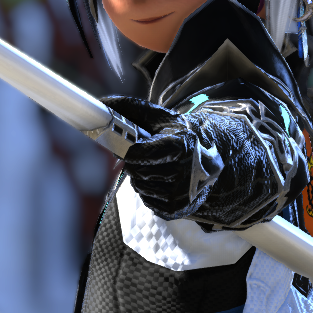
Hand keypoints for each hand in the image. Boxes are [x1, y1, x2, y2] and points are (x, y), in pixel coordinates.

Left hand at [105, 96, 224, 220]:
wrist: (209, 158)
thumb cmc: (179, 135)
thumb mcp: (161, 118)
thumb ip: (131, 109)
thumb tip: (102, 103)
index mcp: (182, 146)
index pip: (138, 154)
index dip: (130, 151)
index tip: (130, 147)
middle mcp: (185, 172)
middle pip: (138, 172)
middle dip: (135, 163)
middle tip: (143, 157)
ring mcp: (183, 194)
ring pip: (140, 187)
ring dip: (141, 177)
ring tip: (154, 167)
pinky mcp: (179, 209)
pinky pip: (148, 201)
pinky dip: (149, 191)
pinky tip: (160, 181)